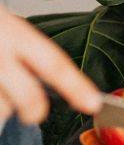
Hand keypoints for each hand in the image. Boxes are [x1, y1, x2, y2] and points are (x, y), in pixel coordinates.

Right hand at [0, 6, 100, 124]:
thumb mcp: (9, 30)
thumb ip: (29, 54)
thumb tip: (65, 90)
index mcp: (14, 33)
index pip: (53, 63)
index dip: (76, 86)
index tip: (93, 104)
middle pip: (28, 97)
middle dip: (34, 112)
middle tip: (33, 114)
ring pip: (1, 109)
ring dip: (0, 107)